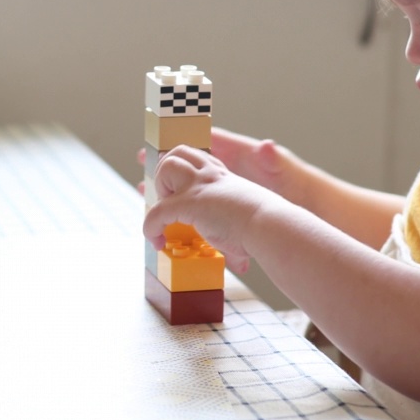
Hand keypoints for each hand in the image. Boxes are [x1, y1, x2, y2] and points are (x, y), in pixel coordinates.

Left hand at [143, 145, 281, 274]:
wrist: (269, 226)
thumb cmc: (263, 229)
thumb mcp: (246, 223)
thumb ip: (235, 237)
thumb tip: (241, 267)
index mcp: (224, 176)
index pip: (196, 158)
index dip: (184, 171)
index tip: (178, 190)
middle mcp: (210, 175)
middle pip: (177, 152)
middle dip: (165, 172)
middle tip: (170, 200)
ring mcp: (199, 186)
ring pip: (165, 167)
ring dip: (158, 191)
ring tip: (166, 214)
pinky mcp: (189, 202)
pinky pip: (157, 211)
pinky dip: (150, 227)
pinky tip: (158, 241)